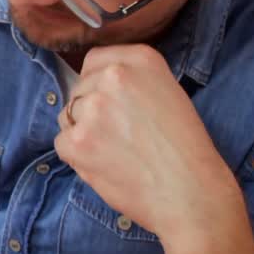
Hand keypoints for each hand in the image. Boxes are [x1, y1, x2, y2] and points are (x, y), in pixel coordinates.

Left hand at [53, 44, 241, 243]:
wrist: (192, 194)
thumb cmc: (185, 150)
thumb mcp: (168, 94)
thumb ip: (132, 81)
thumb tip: (95, 83)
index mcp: (140, 60)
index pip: (95, 59)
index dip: (99, 83)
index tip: (112, 103)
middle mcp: (114, 76)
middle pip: (80, 88)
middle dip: (92, 111)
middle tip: (121, 135)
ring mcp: (93, 107)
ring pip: (68, 115)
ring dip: (83, 133)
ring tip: (116, 152)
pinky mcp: (78, 140)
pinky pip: (62, 142)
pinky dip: (78, 157)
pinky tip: (106, 165)